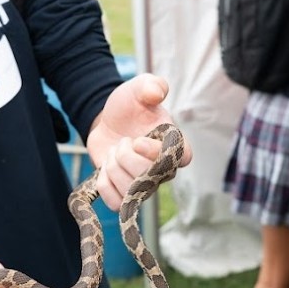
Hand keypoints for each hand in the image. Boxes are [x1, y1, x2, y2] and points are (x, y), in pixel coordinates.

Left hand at [86, 73, 191, 210]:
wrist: (107, 121)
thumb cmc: (129, 106)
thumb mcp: (138, 89)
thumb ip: (150, 85)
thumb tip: (156, 93)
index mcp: (174, 144)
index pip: (184, 158)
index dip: (158, 153)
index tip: (138, 141)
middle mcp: (164, 169)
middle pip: (150, 177)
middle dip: (126, 157)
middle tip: (122, 141)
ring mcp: (145, 185)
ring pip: (130, 190)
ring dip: (113, 167)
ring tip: (114, 152)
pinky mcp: (125, 194)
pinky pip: (116, 202)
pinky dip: (104, 184)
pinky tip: (105, 168)